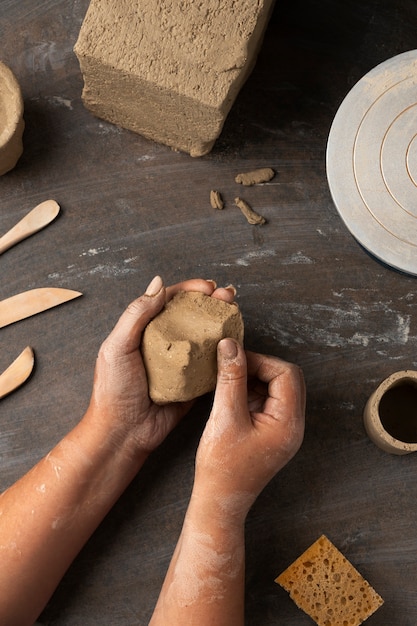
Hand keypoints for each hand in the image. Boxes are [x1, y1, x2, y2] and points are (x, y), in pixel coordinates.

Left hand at [86, 276, 235, 454]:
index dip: (189, 290)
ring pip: (204, 337)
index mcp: (143, 331)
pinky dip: (223, 351)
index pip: (169, 301)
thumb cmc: (113, 390)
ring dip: (220, 322)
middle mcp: (163, 343)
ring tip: (235, 312)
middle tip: (227, 296)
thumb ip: (136, 314)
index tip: (207, 286)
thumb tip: (158, 283)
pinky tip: (234, 340)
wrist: (123, 432)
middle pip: (191, 315)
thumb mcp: (117, 347)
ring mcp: (180, 363)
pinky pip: (211, 364)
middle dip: (211, 302)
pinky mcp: (192, 382)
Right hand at [193, 338, 304, 516]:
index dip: (261, 361)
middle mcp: (292, 425)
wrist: (218, 502)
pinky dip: (250, 392)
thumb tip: (230, 345)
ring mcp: (283, 430)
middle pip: (286, 379)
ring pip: (276, 388)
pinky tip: (229, 396)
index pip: (287, 374)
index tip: (234, 359)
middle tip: (231, 367)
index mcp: (289, 423)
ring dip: (253, 379)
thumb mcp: (225, 416)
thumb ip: (230, 378)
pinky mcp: (270, 433)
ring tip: (227, 382)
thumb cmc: (222, 467)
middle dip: (259, 368)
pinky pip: (266, 401)